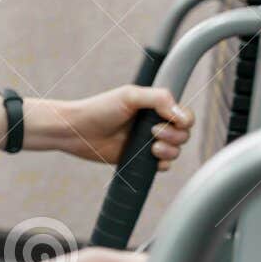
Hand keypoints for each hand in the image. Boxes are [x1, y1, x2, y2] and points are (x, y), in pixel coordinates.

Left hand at [51, 85, 193, 170]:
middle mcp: (153, 124)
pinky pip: (162, 166)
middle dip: (174, 136)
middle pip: (184, 134)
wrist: (76, 131)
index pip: (185, 115)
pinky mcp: (139, 159)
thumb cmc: (99, 109)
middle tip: (153, 132)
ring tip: (151, 148)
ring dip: (169, 151)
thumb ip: (158, 98)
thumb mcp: (129, 95)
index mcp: (154, 107)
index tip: (174, 121)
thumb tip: (182, 114)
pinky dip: (162, 164)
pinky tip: (152, 159)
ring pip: (176, 151)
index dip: (185, 120)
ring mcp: (147, 143)